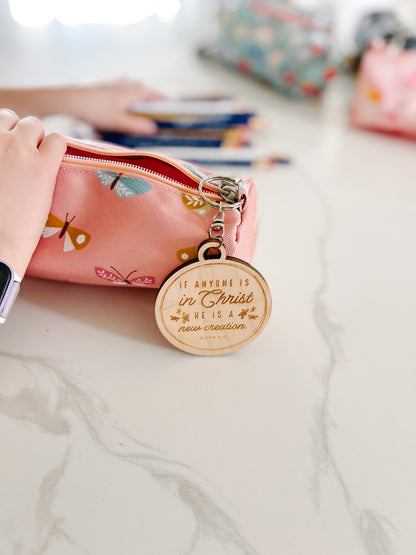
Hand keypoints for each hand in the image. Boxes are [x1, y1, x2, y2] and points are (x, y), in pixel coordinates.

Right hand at [0, 109, 66, 275]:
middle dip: (23, 135)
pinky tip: (53, 166)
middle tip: (26, 159)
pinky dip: (58, 149)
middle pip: (15, 119)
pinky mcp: (42, 166)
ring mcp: (19, 150)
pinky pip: (58, 139)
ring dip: (39, 140)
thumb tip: (8, 166)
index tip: (12, 152)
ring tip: (39, 163)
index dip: (8, 135)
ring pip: (35, 125)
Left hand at [66, 79, 164, 134]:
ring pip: (133, 90)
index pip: (156, 95)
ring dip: (138, 99)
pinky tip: (121, 106)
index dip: (165, 102)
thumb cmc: (97, 111)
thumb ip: (138, 126)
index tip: (173, 109)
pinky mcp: (106, 85)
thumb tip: (154, 129)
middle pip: (145, 92)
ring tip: (140, 111)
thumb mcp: (120, 122)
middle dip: (151, 102)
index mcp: (134, 91)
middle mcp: (127, 83)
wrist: (72, 100)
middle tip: (156, 115)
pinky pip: (123, 90)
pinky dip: (127, 98)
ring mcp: (116, 83)